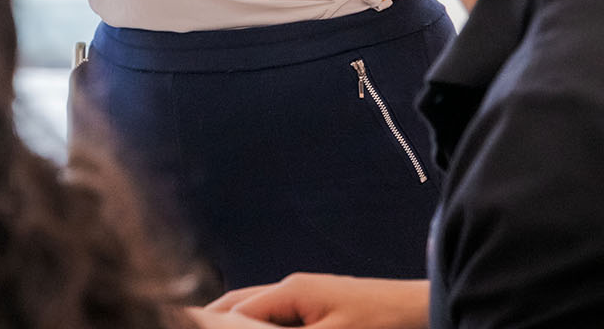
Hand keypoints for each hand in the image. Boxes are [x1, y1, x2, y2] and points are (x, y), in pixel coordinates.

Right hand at [206, 274, 429, 328]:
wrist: (424, 310)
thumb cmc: (383, 323)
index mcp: (290, 292)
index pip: (236, 310)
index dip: (211, 324)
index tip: (188, 326)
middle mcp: (292, 288)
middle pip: (239, 302)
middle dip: (214, 317)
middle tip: (192, 325)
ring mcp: (307, 296)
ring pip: (257, 308)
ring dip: (236, 320)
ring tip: (217, 328)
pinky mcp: (322, 308)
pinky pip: (278, 316)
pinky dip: (259, 324)